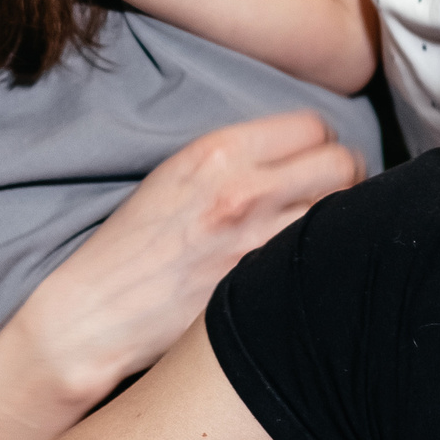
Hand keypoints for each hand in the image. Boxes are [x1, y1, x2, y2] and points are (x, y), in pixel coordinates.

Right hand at [4, 111, 364, 405]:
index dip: (320, 143)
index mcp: (219, 152)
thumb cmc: (133, 244)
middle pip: (343, 163)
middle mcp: (244, 191)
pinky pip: (322, 262)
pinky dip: (327, 261)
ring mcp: (257, 243)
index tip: (312, 162)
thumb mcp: (177, 174)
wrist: (95, 314)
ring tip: (323, 234)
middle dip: (344, 176)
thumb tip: (299, 152)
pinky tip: (310, 268)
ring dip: (342, 221)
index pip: (314, 125)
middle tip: (330, 195)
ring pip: (345, 213)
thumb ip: (239, 157)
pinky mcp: (262, 290)